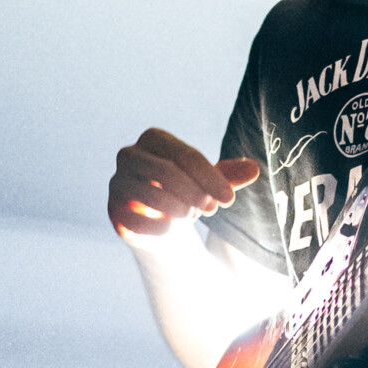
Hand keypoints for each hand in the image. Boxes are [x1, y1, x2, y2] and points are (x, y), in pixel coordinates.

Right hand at [108, 128, 261, 243]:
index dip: (210, 179)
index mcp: (154, 139)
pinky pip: (137, 221)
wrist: (157, 219)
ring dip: (180, 210)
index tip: (229, 200)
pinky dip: (161, 228)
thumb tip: (255, 169)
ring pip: (151, 195)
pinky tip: (170, 228)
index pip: (185, 156)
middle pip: (166, 172)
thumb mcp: (210, 182)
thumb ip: (229, 175)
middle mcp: (129, 155)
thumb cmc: (185, 191)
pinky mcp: (112, 210)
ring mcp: (117, 182)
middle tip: (212, 210)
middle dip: (195, 193)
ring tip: (189, 214)